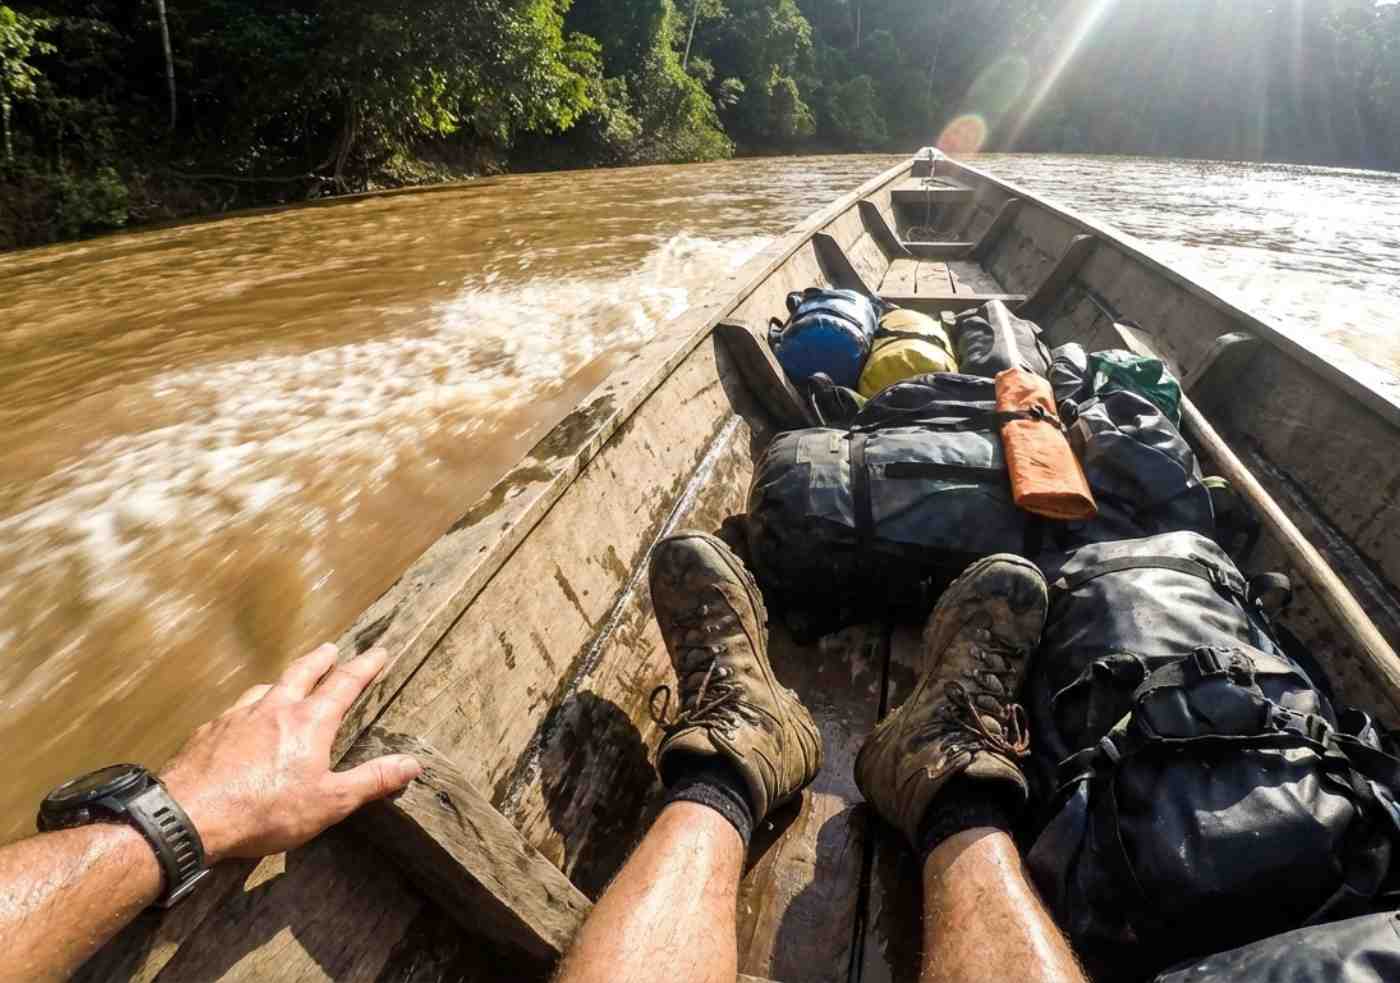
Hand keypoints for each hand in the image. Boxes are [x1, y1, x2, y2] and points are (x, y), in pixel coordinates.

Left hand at [160, 644, 421, 863]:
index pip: (344, 685)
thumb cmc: (264, 811)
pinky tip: (242, 720)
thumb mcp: (329, 802)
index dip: (365, 667)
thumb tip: (412, 763)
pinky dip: (248, 707)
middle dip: (321, 660)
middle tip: (331, 649)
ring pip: (265, 687)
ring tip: (286, 682)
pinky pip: (235, 710)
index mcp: (309, 723)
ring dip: (282, 680)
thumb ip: (372, 780)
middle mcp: (274, 709)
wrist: (189, 817)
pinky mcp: (209, 732)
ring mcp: (237, 717)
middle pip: (301, 672)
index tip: (378, 652)